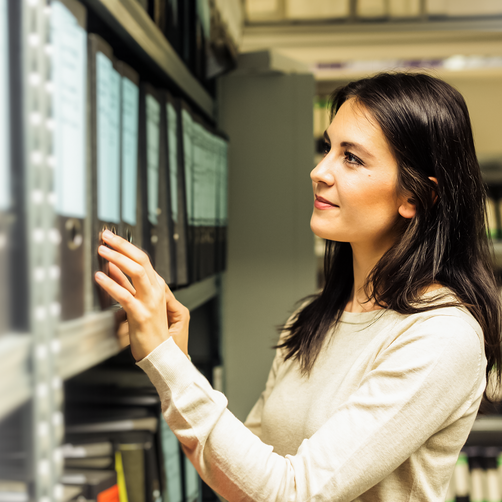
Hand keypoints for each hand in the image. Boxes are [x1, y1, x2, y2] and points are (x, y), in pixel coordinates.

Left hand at [95, 230, 189, 360]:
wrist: (161, 354)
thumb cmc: (150, 330)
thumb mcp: (138, 301)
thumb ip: (126, 283)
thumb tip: (113, 265)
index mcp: (156, 287)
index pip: (142, 259)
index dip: (126, 246)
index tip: (111, 238)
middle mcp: (155, 291)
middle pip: (141, 260)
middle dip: (122, 245)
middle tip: (106, 236)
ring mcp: (150, 302)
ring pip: (137, 272)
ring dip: (118, 258)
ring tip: (102, 251)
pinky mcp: (141, 315)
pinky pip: (126, 295)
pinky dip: (112, 284)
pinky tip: (100, 277)